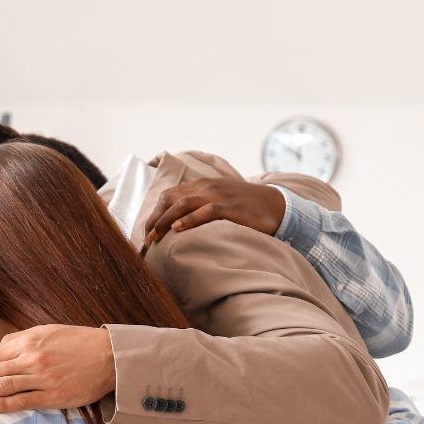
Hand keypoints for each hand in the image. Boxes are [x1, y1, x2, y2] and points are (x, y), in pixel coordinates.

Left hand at [0, 325, 113, 411]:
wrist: (111, 355)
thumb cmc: (76, 343)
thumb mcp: (45, 332)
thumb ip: (19, 341)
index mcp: (25, 342)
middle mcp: (30, 358)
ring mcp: (42, 377)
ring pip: (1, 386)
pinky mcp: (54, 395)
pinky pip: (24, 400)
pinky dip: (3, 404)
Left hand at [143, 177, 285, 243]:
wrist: (277, 205)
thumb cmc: (245, 207)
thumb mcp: (218, 201)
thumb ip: (198, 205)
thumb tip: (175, 222)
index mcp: (201, 185)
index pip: (168, 195)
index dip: (154, 213)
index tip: (146, 231)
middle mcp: (207, 187)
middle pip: (171, 200)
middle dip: (155, 219)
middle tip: (146, 238)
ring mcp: (219, 195)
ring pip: (183, 204)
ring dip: (165, 221)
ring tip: (155, 236)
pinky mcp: (231, 206)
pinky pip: (206, 211)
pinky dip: (190, 219)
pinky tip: (178, 229)